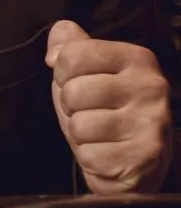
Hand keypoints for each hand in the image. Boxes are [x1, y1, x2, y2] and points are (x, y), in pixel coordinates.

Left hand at [48, 21, 172, 194]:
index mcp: (138, 58)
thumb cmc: (104, 110)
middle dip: (71, 107)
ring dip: (80, 134)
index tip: (80, 83)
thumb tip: (56, 43)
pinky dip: (90, 158)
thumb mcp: (87, 73)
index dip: (63, 74)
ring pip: (80, 125)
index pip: (73, 54)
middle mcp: (151, 87)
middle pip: (73, 91)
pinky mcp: (145, 157)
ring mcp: (151, 123)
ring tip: (101, 134)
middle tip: (93, 113)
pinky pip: (89, 155)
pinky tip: (109, 153)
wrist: (135, 164)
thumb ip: (72, 48)